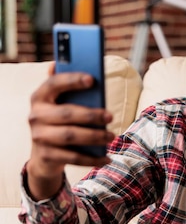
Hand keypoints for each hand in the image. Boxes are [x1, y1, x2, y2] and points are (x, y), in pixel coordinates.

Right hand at [26, 65, 113, 199]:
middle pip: (66, 113)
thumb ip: (66, 89)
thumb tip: (61, 64)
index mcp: (39, 97)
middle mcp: (35, 116)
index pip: (53, 84)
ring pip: (70, 136)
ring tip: (111, 136)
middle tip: (110, 116)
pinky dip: (92, 159)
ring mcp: (39, 137)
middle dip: (91, 115)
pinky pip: (73, 157)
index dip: (72, 80)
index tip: (92, 79)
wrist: (44, 157)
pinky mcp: (46, 155)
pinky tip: (106, 158)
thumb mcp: (59, 105)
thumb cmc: (59, 123)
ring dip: (94, 136)